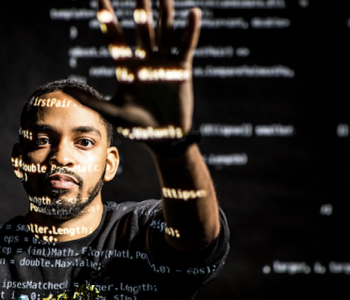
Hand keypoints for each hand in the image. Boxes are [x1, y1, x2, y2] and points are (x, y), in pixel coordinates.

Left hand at [67, 0, 201, 139]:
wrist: (163, 136)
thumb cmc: (138, 126)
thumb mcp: (113, 112)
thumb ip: (92, 101)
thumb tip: (66, 90)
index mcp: (128, 69)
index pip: (117, 40)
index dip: (110, 21)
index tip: (101, 1)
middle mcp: (146, 62)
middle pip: (142, 31)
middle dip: (140, 10)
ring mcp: (164, 63)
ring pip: (164, 33)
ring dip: (165, 14)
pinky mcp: (181, 69)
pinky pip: (186, 46)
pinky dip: (190, 31)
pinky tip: (193, 13)